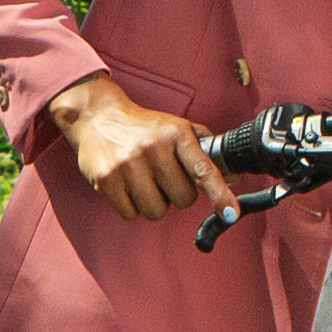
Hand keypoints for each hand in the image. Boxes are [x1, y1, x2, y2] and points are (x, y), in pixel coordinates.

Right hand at [46, 73, 222, 221]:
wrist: (97, 117)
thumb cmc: (144, 128)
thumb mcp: (177, 128)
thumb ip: (206, 152)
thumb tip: (234, 178)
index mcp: (176, 134)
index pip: (203, 169)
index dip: (220, 194)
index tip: (230, 213)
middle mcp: (153, 148)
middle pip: (182, 200)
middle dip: (176, 194)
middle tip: (162, 177)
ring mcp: (128, 165)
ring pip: (156, 211)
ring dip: (153, 202)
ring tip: (143, 180)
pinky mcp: (107, 180)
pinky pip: (131, 214)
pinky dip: (131, 206)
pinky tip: (125, 185)